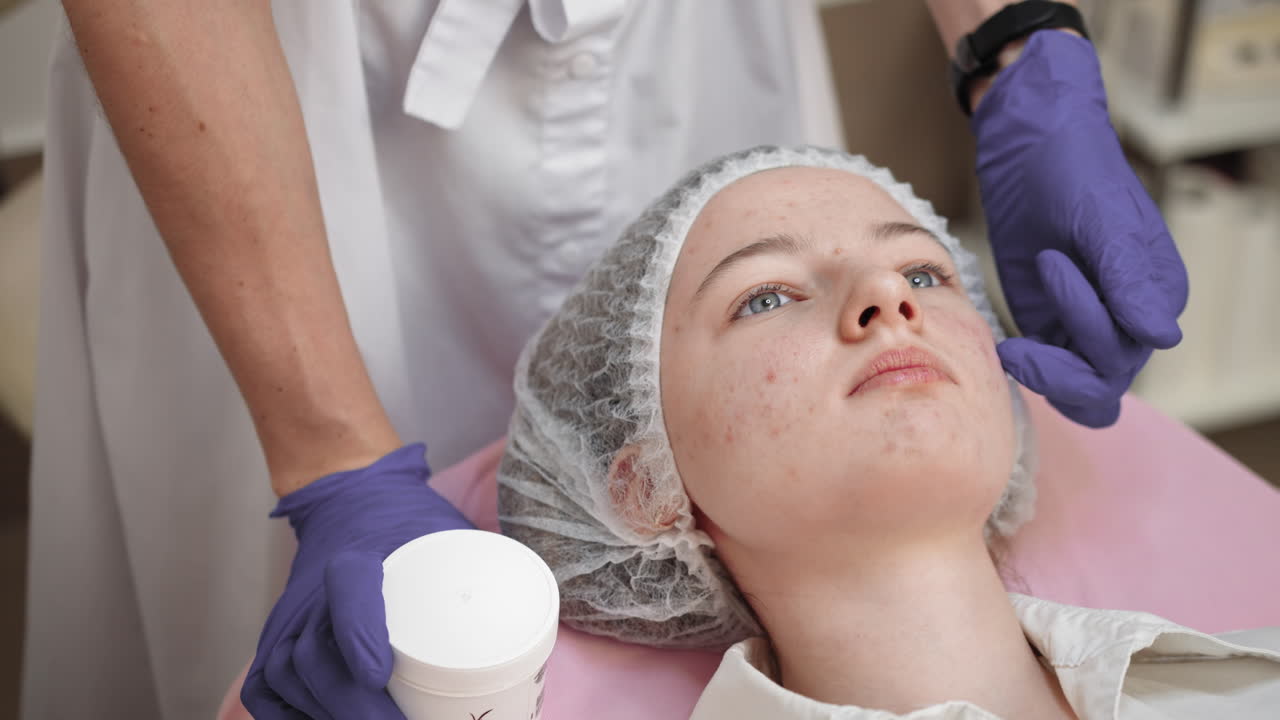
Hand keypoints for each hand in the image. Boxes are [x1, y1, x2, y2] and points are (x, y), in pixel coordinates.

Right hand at [242, 443, 474, 718]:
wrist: (352, 501)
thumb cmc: (410, 526)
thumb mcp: (449, 531)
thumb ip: (480, 569)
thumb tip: (533, 611)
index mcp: (361, 553)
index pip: (349, 586)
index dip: (357, 630)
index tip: (378, 673)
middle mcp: (315, 588)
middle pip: (317, 657)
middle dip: (358, 711)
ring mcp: (289, 618)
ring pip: (291, 679)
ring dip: (333, 717)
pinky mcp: (273, 642)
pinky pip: (266, 691)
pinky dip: (293, 718)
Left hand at [973, 31, 1187, 427]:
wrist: (1030, 149)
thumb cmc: (1073, 170)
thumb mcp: (1100, 218)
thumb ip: (1127, 279)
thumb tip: (1164, 337)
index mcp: (1157, 292)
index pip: (1130, 347)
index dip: (1088, 324)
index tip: (1049, 260)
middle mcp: (1132, 317)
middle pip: (1105, 381)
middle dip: (1060, 369)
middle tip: (1015, 346)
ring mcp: (1089, 325)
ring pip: (1082, 391)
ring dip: (1046, 379)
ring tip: (1010, 348)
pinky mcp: (1052, 326)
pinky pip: (1053, 374)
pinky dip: (1032, 373)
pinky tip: (1004, 347)